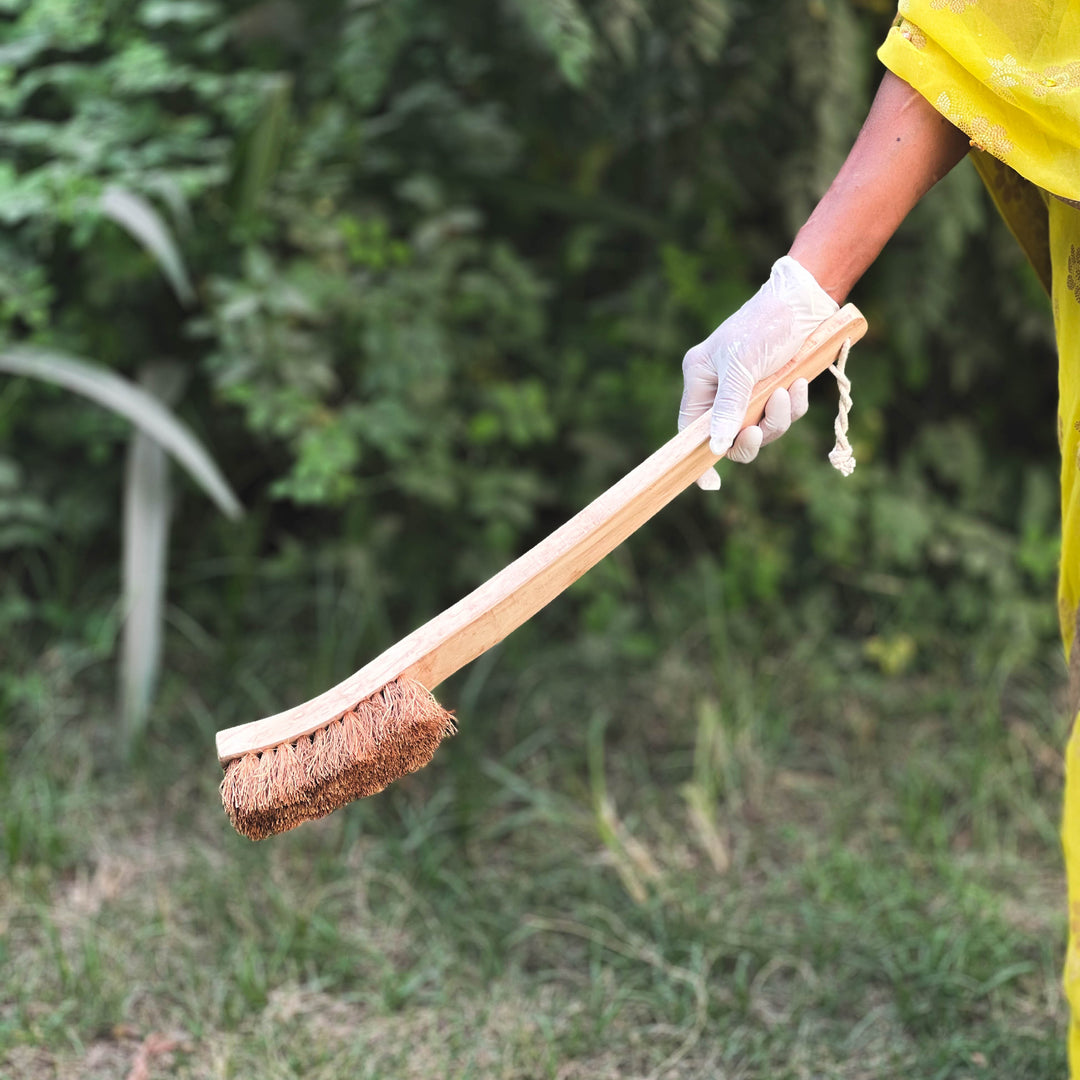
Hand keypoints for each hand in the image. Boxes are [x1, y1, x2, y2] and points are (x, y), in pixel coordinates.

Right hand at [678, 255, 837, 488]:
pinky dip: (795, 405)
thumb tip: (715, 448)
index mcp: (701, 380)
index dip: (697, 458)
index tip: (710, 485)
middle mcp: (722, 390)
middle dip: (751, 436)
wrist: (806, 301)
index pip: (691, 429)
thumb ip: (727, 407)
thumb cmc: (764, 325)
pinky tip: (801, 384)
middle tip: (759, 430)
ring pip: (762, 429)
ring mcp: (751, 392)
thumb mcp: (741, 366)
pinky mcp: (777, 390)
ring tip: (790, 390)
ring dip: (779, 417)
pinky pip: (784, 416)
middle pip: (730, 437)